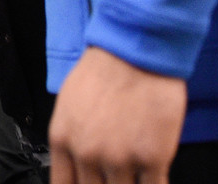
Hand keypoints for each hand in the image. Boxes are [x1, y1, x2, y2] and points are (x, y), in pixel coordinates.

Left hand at [49, 48, 185, 183]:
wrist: (137, 46)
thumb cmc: (106, 67)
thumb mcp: (70, 101)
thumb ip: (72, 138)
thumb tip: (77, 163)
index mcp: (63, 138)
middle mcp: (88, 152)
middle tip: (114, 176)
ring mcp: (120, 158)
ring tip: (136, 173)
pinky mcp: (152, 157)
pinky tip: (154, 177)